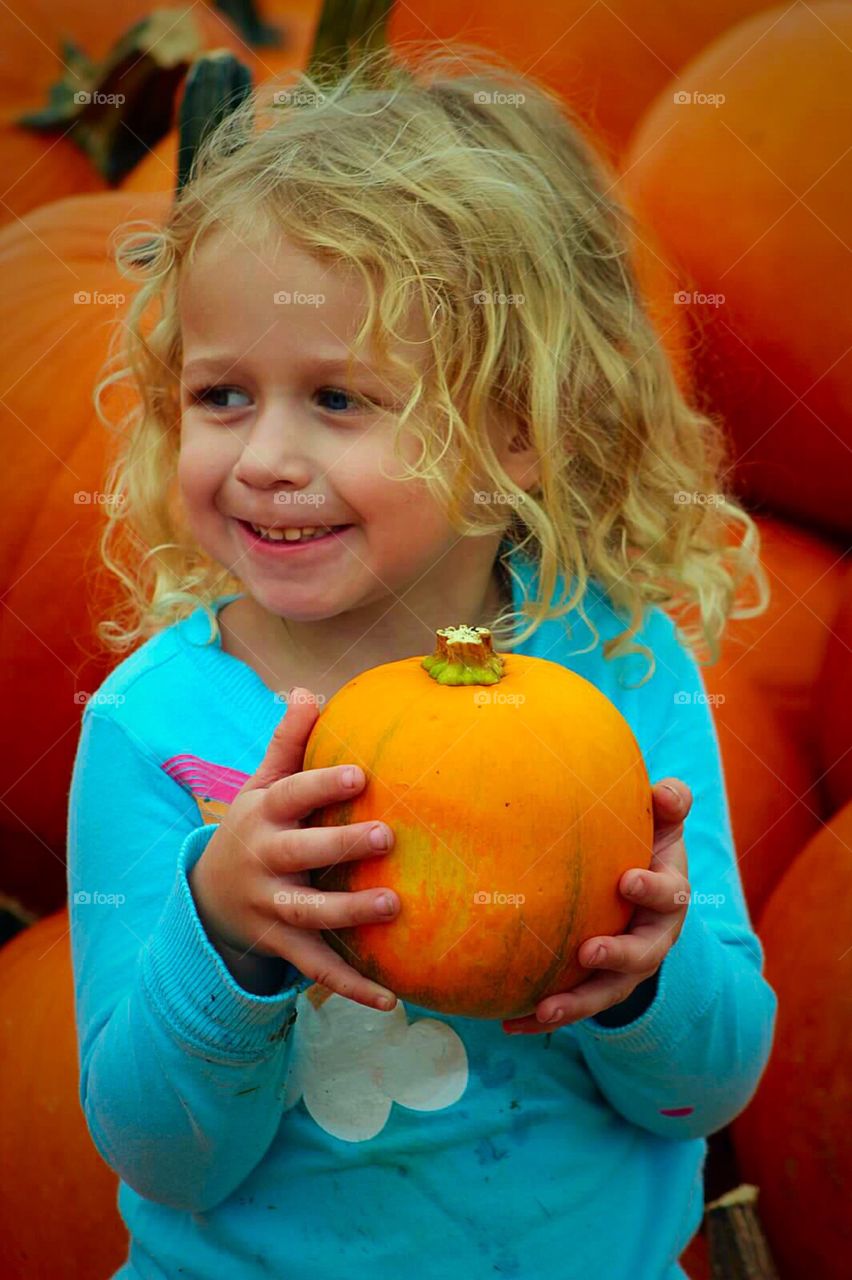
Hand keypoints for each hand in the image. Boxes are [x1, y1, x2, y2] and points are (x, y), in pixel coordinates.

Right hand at [188, 687, 399, 1012]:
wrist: (206, 899)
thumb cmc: (253, 829)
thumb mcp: (261, 787)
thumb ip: (287, 742)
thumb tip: (308, 690)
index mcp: (263, 817)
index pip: (291, 797)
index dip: (322, 785)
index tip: (361, 774)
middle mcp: (265, 863)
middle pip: (300, 855)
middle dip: (340, 847)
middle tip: (387, 835)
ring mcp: (271, 909)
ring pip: (309, 914)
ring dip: (350, 914)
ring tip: (393, 906)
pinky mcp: (282, 946)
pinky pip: (317, 969)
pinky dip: (352, 987)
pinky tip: (390, 998)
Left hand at [502, 778, 691, 1033]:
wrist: (639, 888)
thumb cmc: (645, 845)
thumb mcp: (662, 823)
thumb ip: (669, 803)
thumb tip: (665, 792)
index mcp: (668, 897)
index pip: (666, 895)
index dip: (651, 889)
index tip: (627, 880)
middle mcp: (652, 939)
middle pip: (642, 956)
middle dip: (617, 956)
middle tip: (589, 951)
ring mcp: (625, 969)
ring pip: (605, 993)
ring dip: (577, 1003)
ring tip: (544, 1008)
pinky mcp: (596, 987)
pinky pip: (573, 1007)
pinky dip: (542, 1019)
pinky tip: (509, 1024)